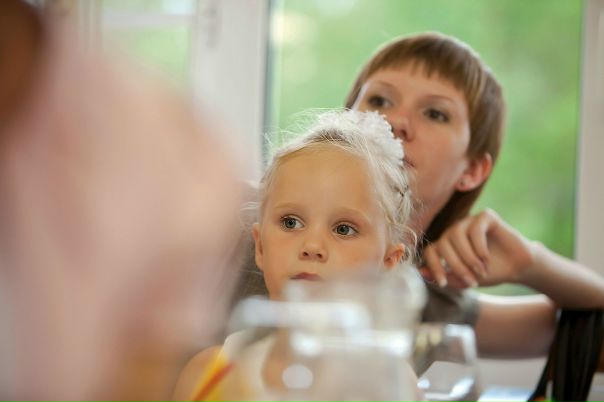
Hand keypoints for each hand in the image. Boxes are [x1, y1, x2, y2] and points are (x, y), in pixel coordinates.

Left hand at [420, 209, 535, 288]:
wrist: (518, 267)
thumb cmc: (490, 273)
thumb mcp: (466, 280)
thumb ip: (446, 276)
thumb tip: (421, 272)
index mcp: (446, 245)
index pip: (430, 251)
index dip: (433, 267)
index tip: (443, 283)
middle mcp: (455, 231)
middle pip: (443, 244)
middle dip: (456, 265)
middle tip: (471, 280)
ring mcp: (469, 222)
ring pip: (456, 234)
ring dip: (468, 257)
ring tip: (481, 270)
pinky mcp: (485, 216)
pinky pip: (474, 228)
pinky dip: (479, 246)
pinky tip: (486, 257)